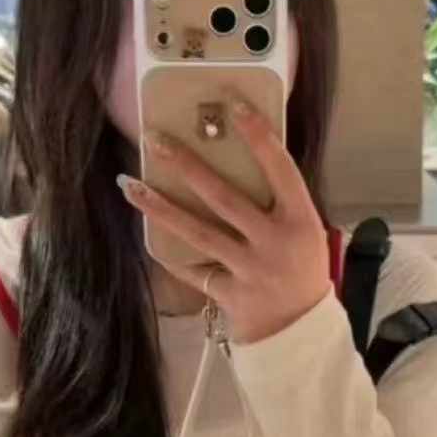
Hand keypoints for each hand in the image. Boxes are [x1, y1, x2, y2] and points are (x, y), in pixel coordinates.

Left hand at [117, 96, 330, 345]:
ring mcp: (250, 270)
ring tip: (130, 184)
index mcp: (301, 220)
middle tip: (155, 139)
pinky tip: (146, 234)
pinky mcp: (229, 294)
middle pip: (225, 197)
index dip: (258, 136)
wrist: (301, 331)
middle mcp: (274, 242)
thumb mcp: (306, 232)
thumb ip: (279, 202)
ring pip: (198, 232)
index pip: (280, 169)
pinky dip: (171, 254)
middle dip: (187, 166)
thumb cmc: (303, 272)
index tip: (233, 105)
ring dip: (161, 207)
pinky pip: (194, 269)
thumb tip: (241, 157)